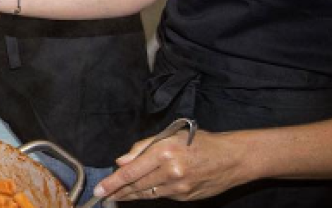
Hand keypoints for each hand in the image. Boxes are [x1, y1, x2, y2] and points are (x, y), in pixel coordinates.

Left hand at [93, 129, 249, 201]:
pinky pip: (161, 196)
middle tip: (103, 195)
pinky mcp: (185, 197)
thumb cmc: (201, 142)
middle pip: (136, 186)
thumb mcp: (171, 135)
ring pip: (147, 194)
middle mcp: (170, 171)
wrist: (232, 159)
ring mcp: (178, 188)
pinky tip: (141, 192)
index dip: (112, 183)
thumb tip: (122, 161)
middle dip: (117, 192)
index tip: (99, 190)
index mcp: (164, 151)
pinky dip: (149, 193)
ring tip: (117, 196)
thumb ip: (143, 147)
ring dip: (130, 195)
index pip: (131, 171)